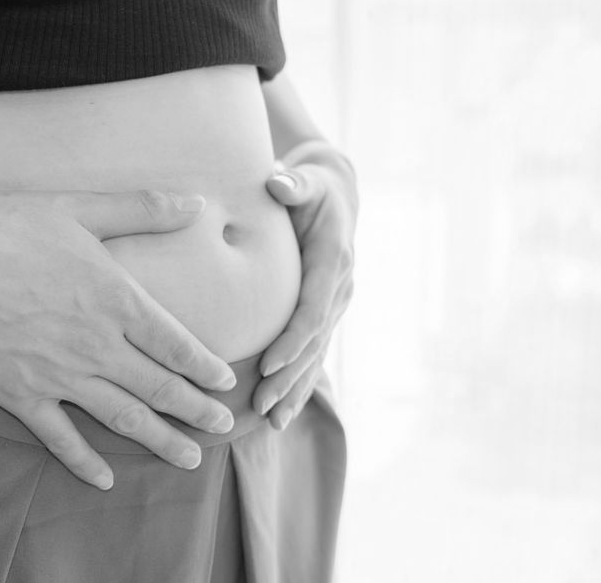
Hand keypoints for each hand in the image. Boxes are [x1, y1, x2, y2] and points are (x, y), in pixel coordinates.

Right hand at [0, 189, 237, 489]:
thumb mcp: (81, 208)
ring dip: (161, 441)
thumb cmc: (8, 228)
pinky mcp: (20, 395)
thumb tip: (197, 201)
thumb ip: (142, 209)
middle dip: (197, 411)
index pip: (177, 345)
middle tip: (223, 427)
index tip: (226, 384)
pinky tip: (105, 480)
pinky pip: (60, 439)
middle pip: (161, 388)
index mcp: (117, 300)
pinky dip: (85, 462)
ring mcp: (60, 376)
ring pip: (123, 418)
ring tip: (189, 460)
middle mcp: (97, 345)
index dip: (206, 368)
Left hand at [253, 140, 357, 429]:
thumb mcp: (305, 179)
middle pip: (313, 342)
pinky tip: (282, 415)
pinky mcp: (326, 315)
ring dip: (294, 390)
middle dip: (289, 377)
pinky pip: (314, 356)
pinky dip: (300, 386)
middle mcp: (339, 288)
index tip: (269, 365)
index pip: (313, 308)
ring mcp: (335, 305)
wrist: (337, 195)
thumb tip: (278, 182)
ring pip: (316, 356)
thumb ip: (293, 183)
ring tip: (271, 421)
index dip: (294, 339)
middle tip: (260, 405)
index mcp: (333, 260)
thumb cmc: (311, 186)